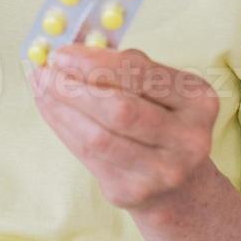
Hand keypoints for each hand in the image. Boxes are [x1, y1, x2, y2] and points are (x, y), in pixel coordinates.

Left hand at [27, 45, 219, 215]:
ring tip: (42, 88)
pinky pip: (88, 157)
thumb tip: (70, 48)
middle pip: (120, 109)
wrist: (179, 186)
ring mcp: (163, 171)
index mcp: (198, 100)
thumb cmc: (160, 122)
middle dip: (74, 87)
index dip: (95, 62)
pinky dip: (63, 129)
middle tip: (46, 71)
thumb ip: (124, 68)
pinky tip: (52, 111)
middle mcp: (188, 138)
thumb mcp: (159, 90)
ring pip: (98, 137)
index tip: (62, 52)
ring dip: (61, 109)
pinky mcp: (133, 192)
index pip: (141, 73)